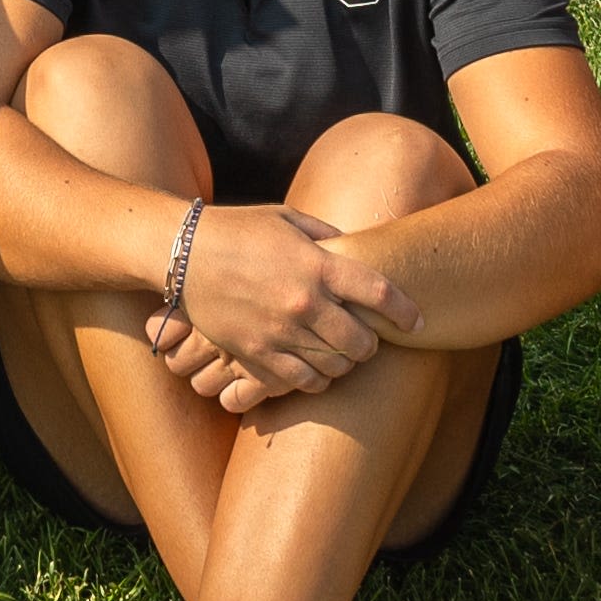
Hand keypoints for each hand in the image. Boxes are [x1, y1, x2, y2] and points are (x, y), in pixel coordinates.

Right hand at [144, 201, 415, 411]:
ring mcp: (279, 333)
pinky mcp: (256, 354)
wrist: (183, 253)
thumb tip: (355, 250)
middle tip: (367, 340)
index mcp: (317, 265)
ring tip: (339, 354)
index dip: (406, 312)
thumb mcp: (288, 219)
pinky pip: (300, 381)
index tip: (417, 321)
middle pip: (362, 342)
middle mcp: (303, 303)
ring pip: (335, 367)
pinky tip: (313, 369)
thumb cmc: (238, 230)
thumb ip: (327, 237)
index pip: (379, 294)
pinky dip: (315, 380)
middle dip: (371, 344)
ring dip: (344, 363)